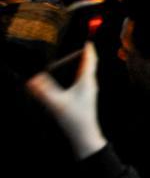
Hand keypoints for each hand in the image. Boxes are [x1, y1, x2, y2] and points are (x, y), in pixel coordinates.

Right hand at [25, 43, 106, 160]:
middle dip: (86, 56)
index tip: (87, 40)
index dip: (88, 49)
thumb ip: (43, 91)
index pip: (90, 60)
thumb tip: (31, 80)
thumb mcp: (56, 104)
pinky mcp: (85, 100)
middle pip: (90, 65)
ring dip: (83, 66)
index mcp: (86, 81)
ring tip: (77, 60)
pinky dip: (80, 75)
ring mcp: (89, 92)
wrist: (85, 137)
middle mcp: (90, 85)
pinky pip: (84, 82)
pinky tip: (73, 80)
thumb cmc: (74, 120)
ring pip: (88, 74)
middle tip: (82, 47)